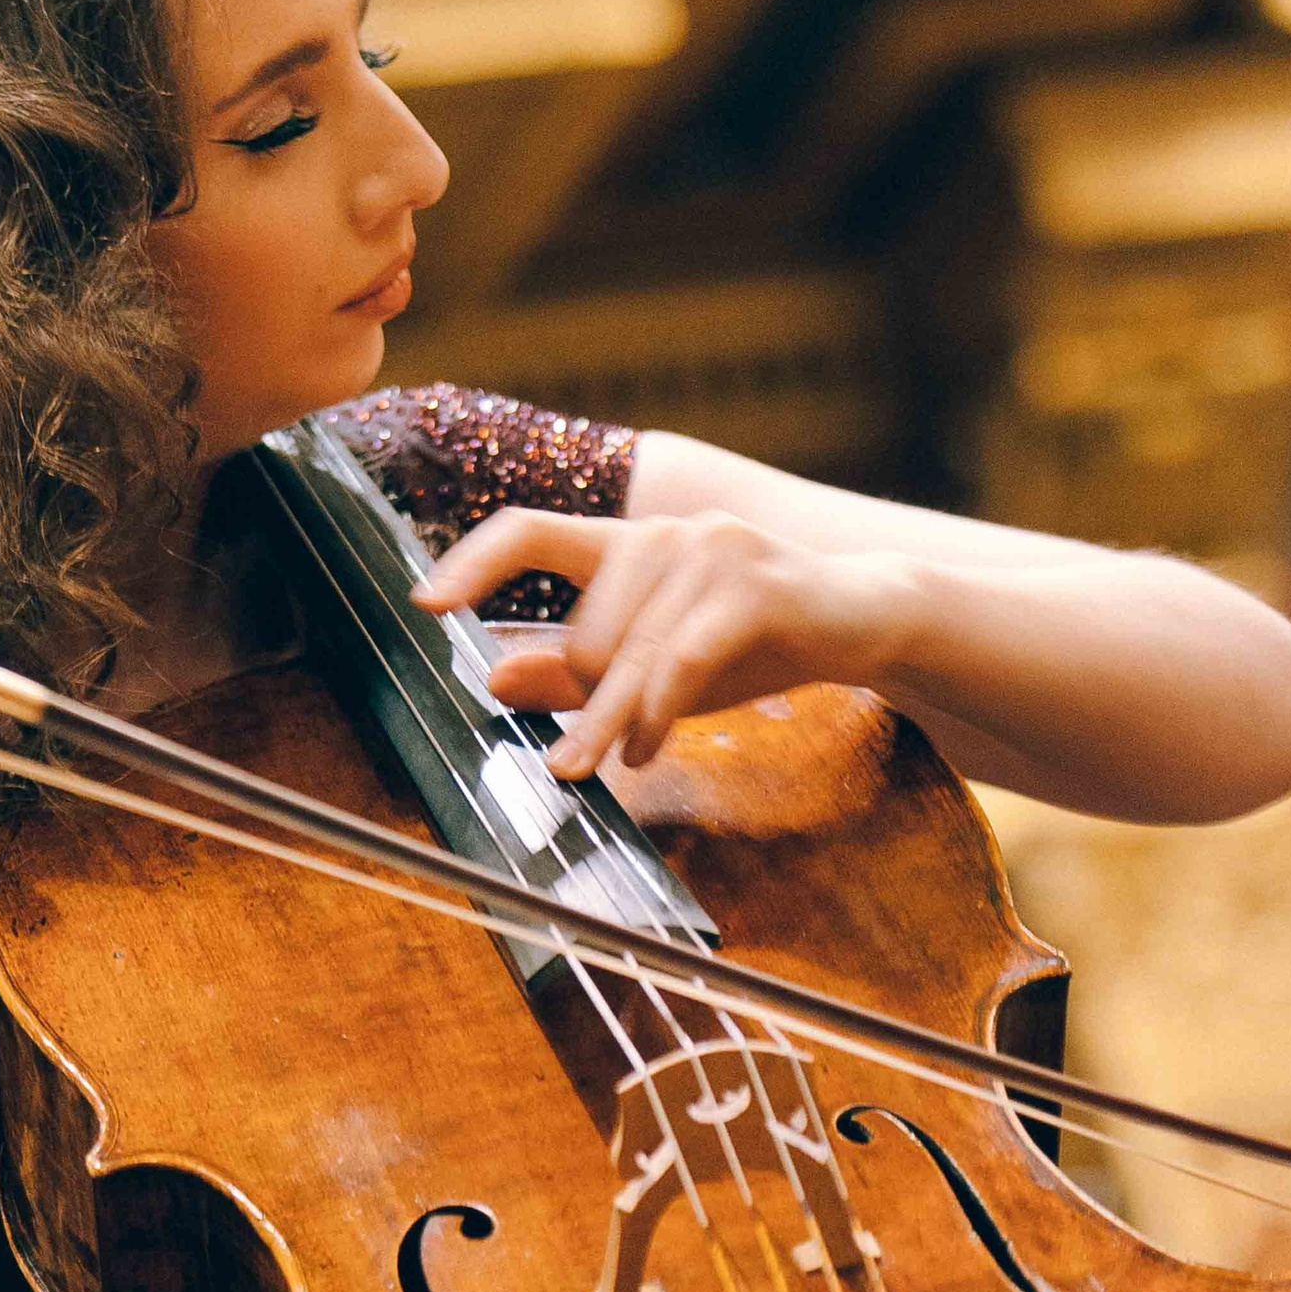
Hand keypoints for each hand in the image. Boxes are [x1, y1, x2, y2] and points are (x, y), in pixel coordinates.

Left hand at [417, 506, 915, 779]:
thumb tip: (493, 674)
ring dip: (616, 724)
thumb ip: (576, 668)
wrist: (865, 618)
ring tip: (617, 761)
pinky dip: (656, 715)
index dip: (472, 564)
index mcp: (628, 542)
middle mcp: (662, 533)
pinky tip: (648, 749)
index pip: (528, 531)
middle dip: (584, 704)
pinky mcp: (754, 583)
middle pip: (581, 633)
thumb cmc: (752, 641)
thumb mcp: (655, 664)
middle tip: (586, 755)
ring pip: (625, 656)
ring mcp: (711, 549)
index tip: (424, 603)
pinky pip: (678, 661)